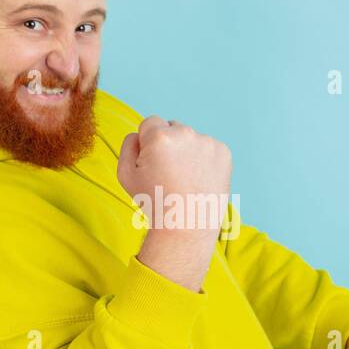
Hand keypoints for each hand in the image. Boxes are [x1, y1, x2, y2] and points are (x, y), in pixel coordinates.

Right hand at [117, 116, 231, 233]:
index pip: (149, 122)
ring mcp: (208, 142)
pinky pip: (207, 148)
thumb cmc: (154, 202)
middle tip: (168, 174)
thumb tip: (138, 134)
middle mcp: (186, 133)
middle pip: (172, 127)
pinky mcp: (223, 152)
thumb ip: (128, 145)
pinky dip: (203, 160)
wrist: (187, 225)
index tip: (152, 163)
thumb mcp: (125, 174)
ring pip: (190, 138)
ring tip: (184, 179)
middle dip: (168, 144)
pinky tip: (198, 179)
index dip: (147, 143)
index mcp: (160, 136)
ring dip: (186, 151)